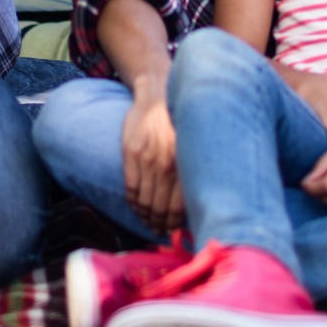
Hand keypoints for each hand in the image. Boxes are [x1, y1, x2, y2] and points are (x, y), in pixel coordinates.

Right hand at [121, 80, 183, 230]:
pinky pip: (130, 187)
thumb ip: (191, 173)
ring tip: (148, 222)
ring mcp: (147, 159)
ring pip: (144, 200)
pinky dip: (133, 203)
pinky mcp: (131, 153)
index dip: (175, 224)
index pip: (178, 207)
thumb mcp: (191, 148)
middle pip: (160, 207)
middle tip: (160, 231)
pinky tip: (138, 208)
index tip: (174, 231)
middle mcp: (166, 164)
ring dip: (146, 216)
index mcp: (185, 164)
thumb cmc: (179, 124)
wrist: (158, 95)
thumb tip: (196, 205)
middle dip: (160, 224)